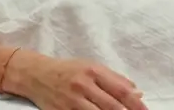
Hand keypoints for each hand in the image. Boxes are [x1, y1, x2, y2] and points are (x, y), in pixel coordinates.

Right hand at [4, 50, 147, 109]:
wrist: (36, 75)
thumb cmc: (67, 70)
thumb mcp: (91, 67)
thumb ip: (114, 79)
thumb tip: (137, 92)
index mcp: (93, 71)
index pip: (120, 90)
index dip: (135, 103)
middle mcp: (83, 85)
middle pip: (112, 106)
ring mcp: (72, 101)